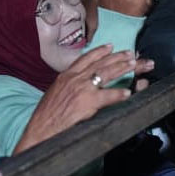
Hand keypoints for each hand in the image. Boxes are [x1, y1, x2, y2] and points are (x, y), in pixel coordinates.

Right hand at [18, 45, 153, 151]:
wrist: (40, 129)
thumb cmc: (45, 115)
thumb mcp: (55, 91)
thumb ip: (69, 84)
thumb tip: (79, 82)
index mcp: (66, 75)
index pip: (86, 58)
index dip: (100, 51)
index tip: (110, 46)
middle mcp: (75, 78)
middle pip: (100, 63)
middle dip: (117, 57)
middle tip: (130, 53)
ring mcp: (82, 89)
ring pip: (106, 74)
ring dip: (122, 68)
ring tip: (134, 65)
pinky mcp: (87, 102)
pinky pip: (107, 96)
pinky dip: (118, 94)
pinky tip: (128, 93)